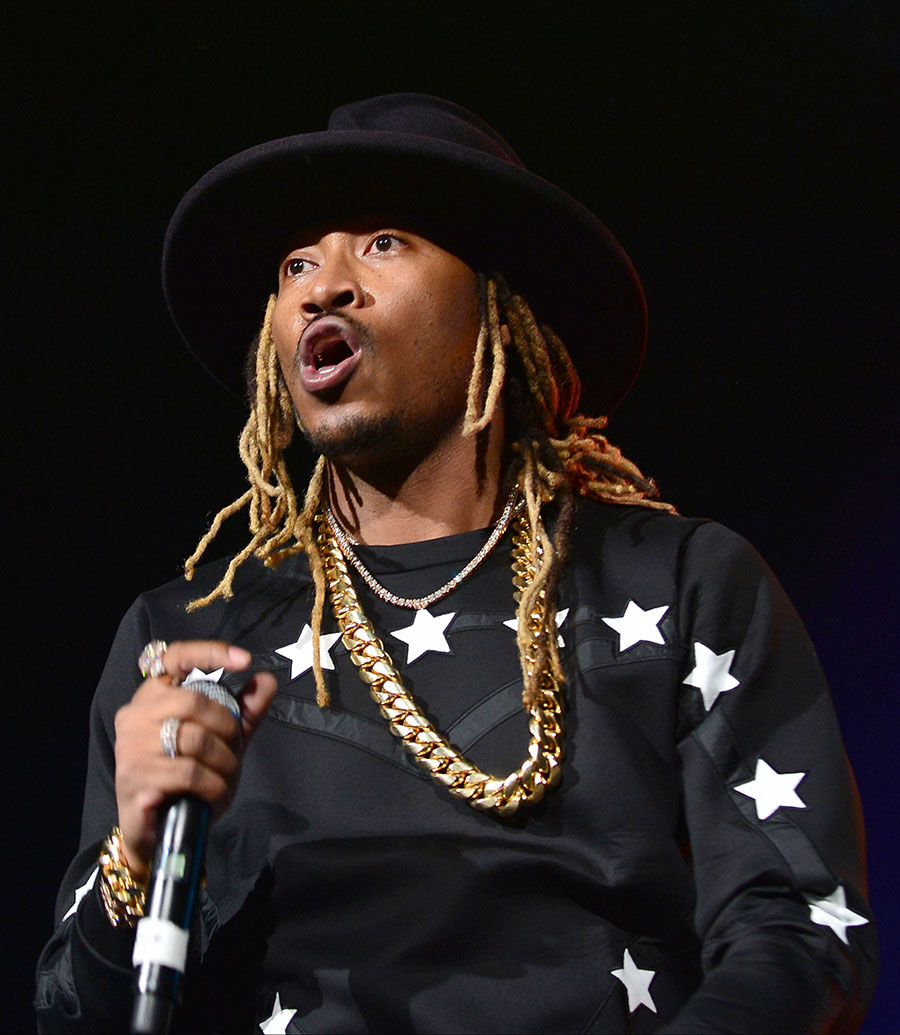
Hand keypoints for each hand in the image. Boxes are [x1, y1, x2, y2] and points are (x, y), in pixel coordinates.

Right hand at [113, 641, 276, 881]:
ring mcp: (130, 747)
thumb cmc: (187, 778)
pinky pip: (189, 773)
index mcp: (153, 696)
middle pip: (194, 702)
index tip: (246, 660)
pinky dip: (214, 786)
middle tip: (235, 750)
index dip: (210, 652)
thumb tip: (267, 678)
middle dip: (227, 727)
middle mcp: (135, 715)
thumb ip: (244, 711)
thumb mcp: (222, 741)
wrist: (155, 831)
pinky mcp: (134, 778)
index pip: (174, 656)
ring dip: (223, 762)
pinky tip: (216, 795)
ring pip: (195, 739)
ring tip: (226, 778)